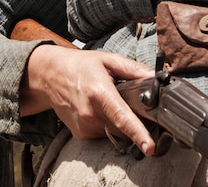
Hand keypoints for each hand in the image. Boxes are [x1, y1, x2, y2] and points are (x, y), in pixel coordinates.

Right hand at [18, 43, 155, 154]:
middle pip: (124, 128)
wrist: (51, 76)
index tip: (150, 146)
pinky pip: (104, 134)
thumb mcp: (108, 60)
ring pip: (115, 133)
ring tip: (111, 102)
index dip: (138, 133)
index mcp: (99, 93)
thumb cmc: (81, 66)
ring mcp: (84, 126)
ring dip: (121, 123)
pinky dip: (108, 125)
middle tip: (136, 106)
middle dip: (136, 122)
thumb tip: (156, 77)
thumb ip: (133, 69)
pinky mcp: (81, 134)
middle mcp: (90, 114)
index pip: (122, 117)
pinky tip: (100, 110)